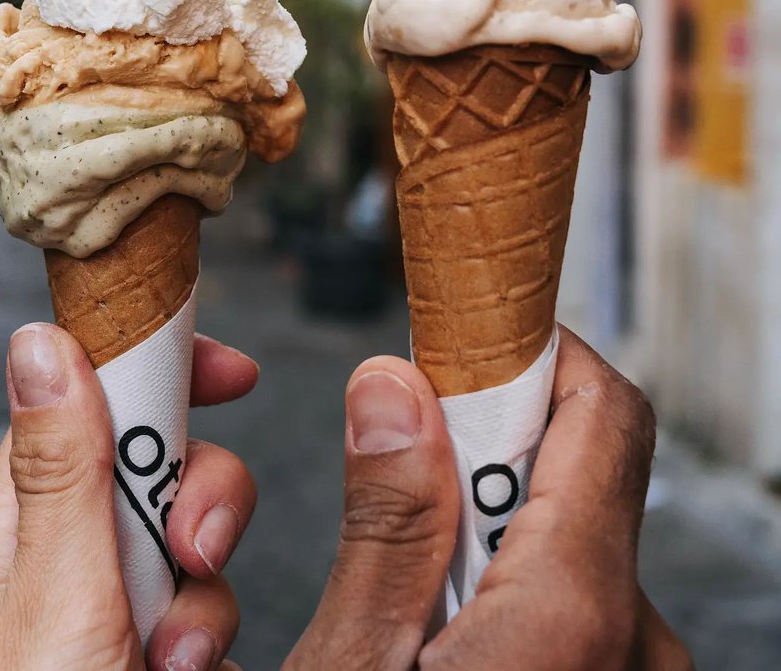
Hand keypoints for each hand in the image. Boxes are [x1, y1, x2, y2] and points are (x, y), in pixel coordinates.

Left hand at [0, 323, 255, 670]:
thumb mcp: (52, 590)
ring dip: (206, 598)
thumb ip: (62, 471)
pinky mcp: (164, 649)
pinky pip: (214, 612)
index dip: (151, 372)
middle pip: (160, 469)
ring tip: (175, 656)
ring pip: (199, 544)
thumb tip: (39, 341)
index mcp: (20, 531)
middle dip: (202, 498)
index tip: (227, 369)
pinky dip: (212, 642)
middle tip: (193, 549)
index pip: (85, 407)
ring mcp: (120, 610)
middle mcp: (70, 563)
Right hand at [285, 327, 693, 670]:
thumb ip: (387, 527)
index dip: (531, 357)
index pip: (601, 408)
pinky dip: (514, 580)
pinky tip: (449, 629)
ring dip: (491, 525)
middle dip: (485, 455)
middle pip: (577, 469)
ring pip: (570, 533)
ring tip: (413, 588)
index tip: (459, 351)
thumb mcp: (354, 665)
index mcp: (576, 613)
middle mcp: (636, 636)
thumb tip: (392, 388)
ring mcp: (633, 666)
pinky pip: (579, 591)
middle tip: (401, 489)